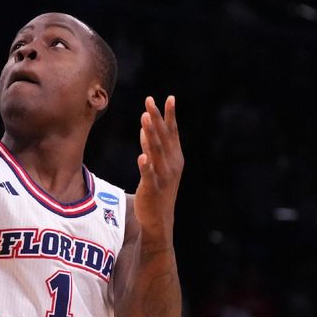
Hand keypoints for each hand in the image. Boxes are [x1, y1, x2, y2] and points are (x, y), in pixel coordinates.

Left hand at [134, 96, 183, 241]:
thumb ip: (152, 145)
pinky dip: (146, 166)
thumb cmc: (158, 189)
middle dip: (157, 119)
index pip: (172, 132)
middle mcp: (172, 164)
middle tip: (150, 101)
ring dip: (150, 135)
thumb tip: (146, 125)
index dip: (170, 115)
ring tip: (145, 119)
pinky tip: (142, 156)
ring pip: (156, 152)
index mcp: (175, 157)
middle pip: (163, 137)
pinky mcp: (152, 189)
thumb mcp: (159, 165)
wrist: (160, 219)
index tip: (169, 98)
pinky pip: (149, 175)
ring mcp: (163, 176)